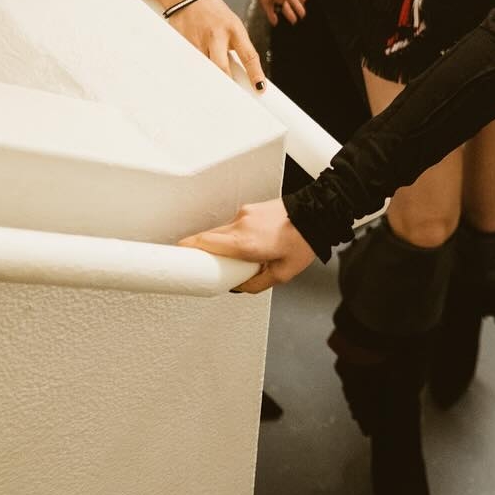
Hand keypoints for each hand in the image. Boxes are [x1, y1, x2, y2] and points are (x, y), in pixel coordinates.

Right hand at [170, 0, 266, 88]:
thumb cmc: (213, 13)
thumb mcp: (232, 25)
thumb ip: (237, 46)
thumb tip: (245, 74)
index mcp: (234, 29)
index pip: (248, 55)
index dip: (255, 74)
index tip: (260, 88)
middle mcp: (216, 35)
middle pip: (221, 66)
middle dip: (226, 83)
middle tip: (232, 97)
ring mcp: (198, 40)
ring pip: (204, 68)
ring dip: (209, 80)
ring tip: (213, 92)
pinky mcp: (183, 43)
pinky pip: (190, 64)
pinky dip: (195, 72)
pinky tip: (196, 78)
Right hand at [178, 197, 316, 293]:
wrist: (319, 212)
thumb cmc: (303, 240)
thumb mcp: (282, 273)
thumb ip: (256, 284)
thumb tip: (239, 286)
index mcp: (245, 242)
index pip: (203, 243)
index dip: (185, 251)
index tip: (175, 261)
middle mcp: (240, 225)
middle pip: (206, 238)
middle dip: (201, 252)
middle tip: (202, 267)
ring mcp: (244, 214)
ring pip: (219, 231)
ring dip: (219, 244)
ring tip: (235, 258)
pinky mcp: (250, 208)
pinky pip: (232, 224)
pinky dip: (231, 235)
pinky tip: (246, 244)